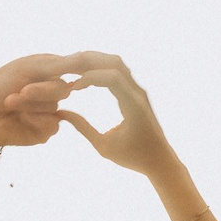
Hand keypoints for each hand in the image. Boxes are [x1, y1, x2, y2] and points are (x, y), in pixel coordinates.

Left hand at [0, 53, 81, 149]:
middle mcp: (49, 91)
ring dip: (31, 105)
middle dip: (40, 90)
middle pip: (63, 89)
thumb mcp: (29, 68)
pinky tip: (20, 120)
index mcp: (46, 72)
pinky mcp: (45, 131)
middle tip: (20, 91)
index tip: (39, 73)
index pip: (68, 69)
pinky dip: (35, 121)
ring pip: (56, 107)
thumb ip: (59, 64)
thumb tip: (89, 56)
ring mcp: (48, 112)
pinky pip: (53, 126)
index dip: (56, 72)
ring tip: (11, 104)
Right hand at [56, 53, 176, 175]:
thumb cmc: (133, 158)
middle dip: (87, 61)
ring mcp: (138, 90)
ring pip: (116, 62)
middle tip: (64, 68)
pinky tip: (83, 77)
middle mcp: (138, 93)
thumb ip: (83, 128)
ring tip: (71, 69)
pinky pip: (117, 70)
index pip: (112, 77)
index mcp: (134, 106)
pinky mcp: (135, 91)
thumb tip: (61, 112)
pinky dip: (99, 69)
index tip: (72, 88)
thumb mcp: (104, 147)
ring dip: (93, 61)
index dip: (90, 77)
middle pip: (114, 62)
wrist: (159, 159)